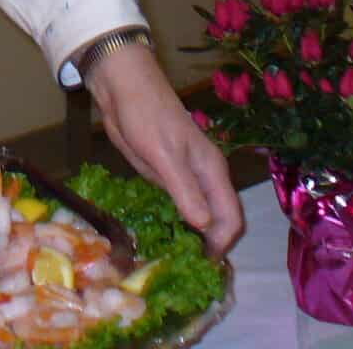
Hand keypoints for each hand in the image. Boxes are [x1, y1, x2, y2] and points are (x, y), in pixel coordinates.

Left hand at [87, 47, 243, 260]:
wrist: (122, 86)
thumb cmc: (145, 115)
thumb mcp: (163, 154)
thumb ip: (185, 190)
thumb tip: (205, 227)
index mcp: (211, 170)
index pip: (230, 217)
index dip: (221, 244)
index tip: (201, 266)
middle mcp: (204, 176)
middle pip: (220, 219)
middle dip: (210, 244)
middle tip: (186, 267)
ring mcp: (185, 175)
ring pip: (200, 213)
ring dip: (194, 235)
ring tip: (174, 257)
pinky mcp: (167, 172)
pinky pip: (180, 203)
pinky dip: (177, 221)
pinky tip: (162, 233)